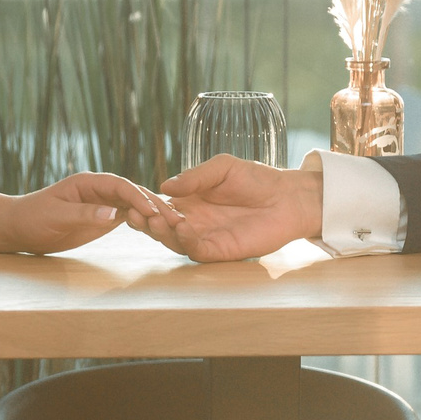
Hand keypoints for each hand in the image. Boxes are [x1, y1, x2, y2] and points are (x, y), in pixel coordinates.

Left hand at [5, 171, 170, 253]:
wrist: (21, 228)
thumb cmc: (34, 217)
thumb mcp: (57, 216)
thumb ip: (84, 214)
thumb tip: (113, 214)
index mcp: (88, 182)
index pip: (120, 185)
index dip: (138, 196)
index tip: (153, 210)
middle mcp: (100, 190)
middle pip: (133, 194)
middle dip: (154, 205)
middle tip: (175, 220)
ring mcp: (104, 204)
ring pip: (135, 206)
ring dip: (154, 214)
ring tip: (175, 226)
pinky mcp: (104, 218)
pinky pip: (129, 217)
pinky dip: (145, 223)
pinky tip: (160, 230)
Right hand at [132, 155, 321, 262]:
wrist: (288, 197)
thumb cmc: (257, 179)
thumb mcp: (222, 168)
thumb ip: (194, 177)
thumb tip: (164, 186)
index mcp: (190, 202)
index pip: (159, 206)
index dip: (145, 203)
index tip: (133, 198)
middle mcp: (193, 222)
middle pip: (160, 227)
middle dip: (146, 222)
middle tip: (136, 213)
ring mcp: (206, 238)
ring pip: (174, 242)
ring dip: (162, 233)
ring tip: (155, 220)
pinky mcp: (220, 251)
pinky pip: (197, 251)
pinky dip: (186, 242)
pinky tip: (182, 229)